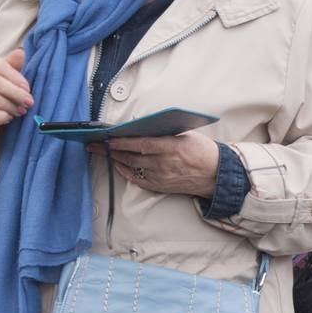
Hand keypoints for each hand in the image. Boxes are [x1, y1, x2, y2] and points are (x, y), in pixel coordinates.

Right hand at [0, 48, 29, 171]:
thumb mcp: (4, 79)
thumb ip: (12, 66)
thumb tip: (21, 52)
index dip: (16, 77)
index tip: (28, 88)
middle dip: (16, 93)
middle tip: (29, 102)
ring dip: (11, 106)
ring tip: (20, 111)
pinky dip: (1, 117)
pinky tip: (8, 118)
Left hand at [99, 130, 219, 197]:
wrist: (216, 175)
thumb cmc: (202, 151)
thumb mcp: (186, 135)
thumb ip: (165, 131)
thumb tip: (141, 125)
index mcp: (172, 147)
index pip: (141, 143)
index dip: (122, 141)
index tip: (108, 137)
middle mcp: (164, 164)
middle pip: (131, 156)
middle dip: (111, 150)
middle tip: (95, 144)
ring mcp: (161, 177)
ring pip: (131, 167)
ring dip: (115, 159)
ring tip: (103, 152)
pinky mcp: (160, 187)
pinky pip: (137, 179)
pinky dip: (125, 171)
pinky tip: (117, 164)